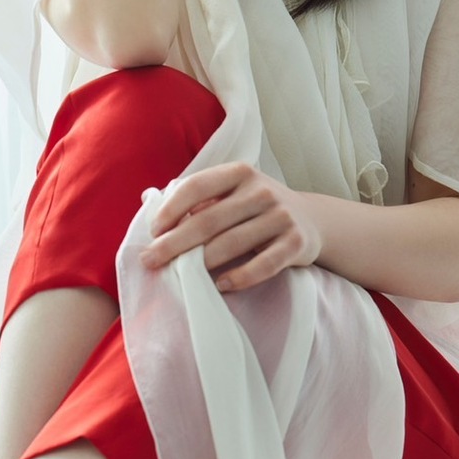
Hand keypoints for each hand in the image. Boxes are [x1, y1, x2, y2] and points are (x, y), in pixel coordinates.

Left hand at [139, 163, 321, 292]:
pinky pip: (264, 265)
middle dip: (174, 243)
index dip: (171, 209)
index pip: (197, 186)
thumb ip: (197, 196)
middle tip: (150, 260)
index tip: (154, 231)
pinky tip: (221, 285)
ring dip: (202, 262)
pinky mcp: (296, 243)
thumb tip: (147, 200)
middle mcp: (261, 191)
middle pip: (208, 220)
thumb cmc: (255, 208)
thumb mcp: (232, 191)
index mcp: (239, 173)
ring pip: (232, 243)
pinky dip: (240, 277)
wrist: (310, 220)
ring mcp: (281, 216)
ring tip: (181, 275)